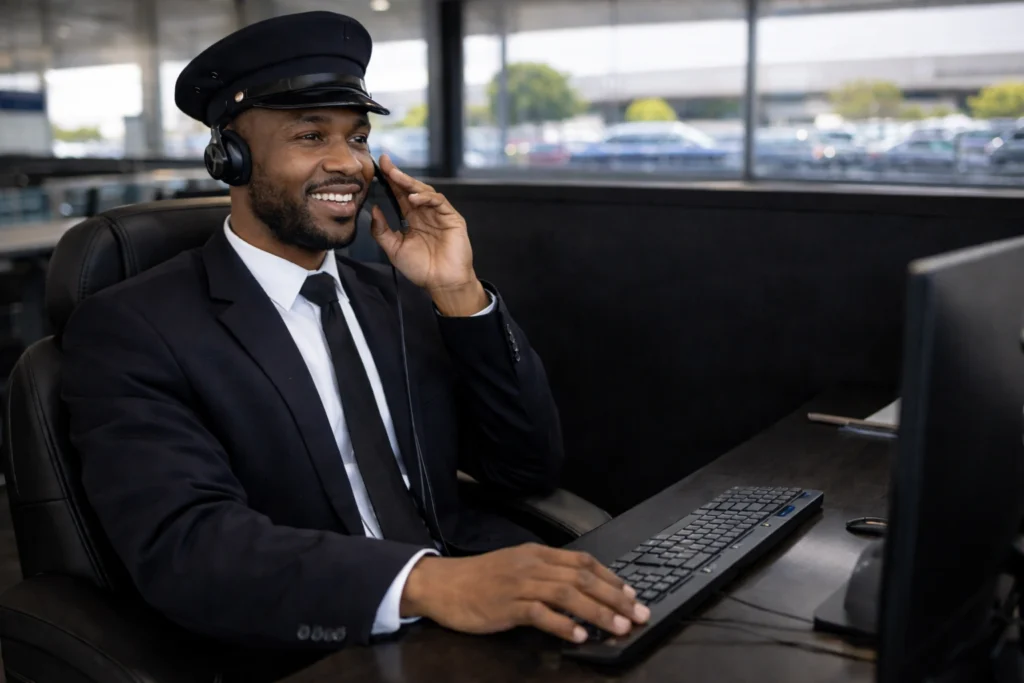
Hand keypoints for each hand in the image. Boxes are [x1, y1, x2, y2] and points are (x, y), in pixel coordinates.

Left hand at [369, 155, 486, 314]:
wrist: (441, 283)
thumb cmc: (421, 269)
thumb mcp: (394, 249)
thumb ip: (382, 230)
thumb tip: (373, 210)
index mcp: (413, 219)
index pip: (399, 195)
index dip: (389, 182)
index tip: (377, 168)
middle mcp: (426, 213)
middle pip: (411, 188)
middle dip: (398, 175)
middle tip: (385, 163)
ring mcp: (439, 214)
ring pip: (425, 191)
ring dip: (409, 183)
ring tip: (395, 176)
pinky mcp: (452, 218)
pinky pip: (438, 202)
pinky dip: (426, 197)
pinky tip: (413, 198)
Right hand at [400, 543, 650, 642]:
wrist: (441, 584)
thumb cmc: (480, 579)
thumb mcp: (516, 568)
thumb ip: (545, 575)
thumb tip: (579, 590)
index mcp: (537, 555)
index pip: (583, 562)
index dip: (610, 578)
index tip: (631, 594)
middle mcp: (532, 565)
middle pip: (582, 578)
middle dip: (614, 597)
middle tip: (638, 615)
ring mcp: (519, 584)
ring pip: (567, 594)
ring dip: (597, 612)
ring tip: (618, 627)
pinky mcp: (506, 605)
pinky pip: (540, 613)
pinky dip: (562, 624)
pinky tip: (578, 636)